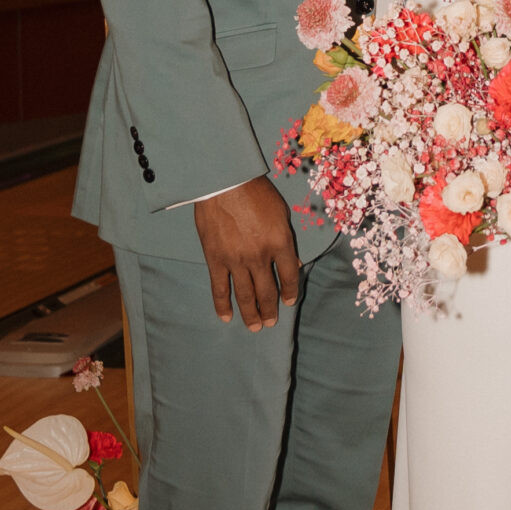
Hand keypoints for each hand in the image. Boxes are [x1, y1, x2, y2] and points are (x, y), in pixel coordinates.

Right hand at [195, 177, 301, 329]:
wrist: (224, 182)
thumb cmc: (255, 192)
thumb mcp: (281, 213)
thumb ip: (287, 241)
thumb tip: (294, 264)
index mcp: (280, 243)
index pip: (289, 276)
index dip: (290, 292)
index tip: (289, 302)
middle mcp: (260, 256)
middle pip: (267, 291)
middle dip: (270, 310)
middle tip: (271, 323)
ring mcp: (236, 260)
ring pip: (245, 295)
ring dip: (251, 314)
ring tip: (255, 327)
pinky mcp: (216, 259)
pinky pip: (220, 287)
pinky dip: (222, 305)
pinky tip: (226, 317)